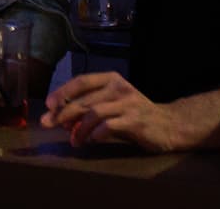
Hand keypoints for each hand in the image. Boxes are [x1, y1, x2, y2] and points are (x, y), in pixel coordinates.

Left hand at [43, 72, 181, 150]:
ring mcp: (128, 103)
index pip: (81, 81)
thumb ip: (89, 109)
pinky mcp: (136, 120)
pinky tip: (92, 140)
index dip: (62, 92)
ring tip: (74, 141)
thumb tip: (61, 119)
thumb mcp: (111, 106)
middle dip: (63, 113)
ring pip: (94, 112)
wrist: (171, 125)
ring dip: (79, 128)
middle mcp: (119, 88)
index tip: (48, 105)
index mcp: (111, 79)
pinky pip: (109, 126)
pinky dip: (96, 133)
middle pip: (84, 99)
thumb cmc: (135, 115)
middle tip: (49, 124)